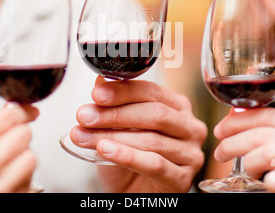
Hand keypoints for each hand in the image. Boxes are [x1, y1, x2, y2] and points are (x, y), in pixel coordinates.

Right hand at [0, 104, 38, 192]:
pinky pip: (28, 180)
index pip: (10, 116)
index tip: (29, 111)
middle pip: (24, 134)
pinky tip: (7, 177)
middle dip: (21, 133)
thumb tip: (11, 109)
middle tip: (12, 137)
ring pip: (31, 157)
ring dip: (23, 156)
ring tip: (7, 161)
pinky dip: (23, 176)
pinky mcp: (10, 197)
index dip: (23, 110)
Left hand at [70, 76, 206, 192]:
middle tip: (85, 116)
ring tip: (84, 136)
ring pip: (151, 140)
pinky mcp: (182, 179)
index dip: (122, 91)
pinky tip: (105, 150)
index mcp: (177, 107)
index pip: (152, 92)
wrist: (132, 193)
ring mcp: (190, 154)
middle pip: (154, 114)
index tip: (96, 94)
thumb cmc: (128, 159)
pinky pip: (154, 164)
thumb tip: (101, 80)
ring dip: (112, 137)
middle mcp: (189, 127)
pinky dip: (127, 156)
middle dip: (115, 114)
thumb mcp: (117, 129)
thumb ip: (113, 105)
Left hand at [213, 107, 274, 192]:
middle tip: (221, 152)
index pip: (267, 115)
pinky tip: (266, 183)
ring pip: (269, 153)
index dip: (238, 120)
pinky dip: (267, 182)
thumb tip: (235, 113)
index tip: (221, 129)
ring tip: (247, 172)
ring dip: (249, 162)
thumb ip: (271, 131)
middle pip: (263, 134)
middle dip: (233, 142)